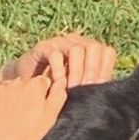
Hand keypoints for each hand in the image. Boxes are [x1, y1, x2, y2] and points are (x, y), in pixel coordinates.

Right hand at [0, 32, 117, 88]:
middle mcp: (78, 42)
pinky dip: (59, 70)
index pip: (107, 52)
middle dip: (92, 70)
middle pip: (94, 47)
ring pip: (77, 49)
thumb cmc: (57, 89)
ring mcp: (61, 42)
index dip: (105, 69)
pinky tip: (58, 84)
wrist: (27, 84)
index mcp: (90, 51)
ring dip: (77, 71)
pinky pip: (55, 53)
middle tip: (84, 90)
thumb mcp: (78, 88)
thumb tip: (112, 97)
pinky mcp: (44, 46)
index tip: (98, 89)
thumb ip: (92, 87)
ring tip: (71, 88)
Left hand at [0, 75, 67, 139]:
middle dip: (24, 94)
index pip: (43, 82)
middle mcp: (19, 81)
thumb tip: (62, 81)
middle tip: (21, 113)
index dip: (41, 94)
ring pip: (8, 86)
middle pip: (25, 83)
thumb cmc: (26, 134)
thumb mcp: (51, 117)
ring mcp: (1, 85)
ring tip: (6, 114)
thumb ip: (58, 96)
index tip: (37, 107)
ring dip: (8, 95)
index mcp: (37, 85)